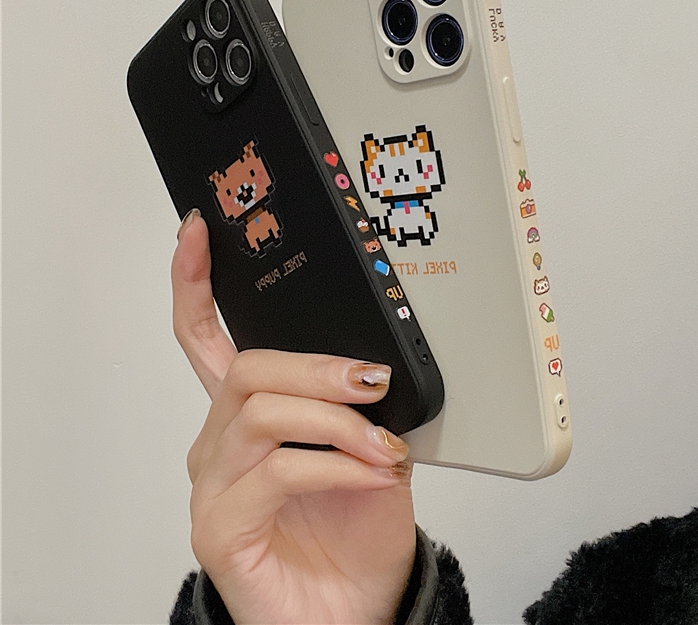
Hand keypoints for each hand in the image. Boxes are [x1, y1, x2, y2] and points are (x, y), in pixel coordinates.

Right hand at [172, 211, 416, 624]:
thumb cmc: (356, 534)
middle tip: (370, 381)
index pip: (207, 340)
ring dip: (334, 419)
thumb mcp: (368, 448)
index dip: (195, 283)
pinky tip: (368, 475)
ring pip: (262, 413)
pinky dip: (333, 464)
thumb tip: (372, 361)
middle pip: (245, 368)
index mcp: (250, 417)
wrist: (357, 612)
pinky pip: (276, 471)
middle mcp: (220, 444)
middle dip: (316, 367)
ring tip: (381, 444)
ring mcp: (214, 486)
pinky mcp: (219, 528)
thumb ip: (356, 404)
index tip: (198, 233)